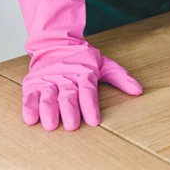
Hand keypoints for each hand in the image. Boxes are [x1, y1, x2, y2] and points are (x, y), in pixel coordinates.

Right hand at [22, 48, 141, 130]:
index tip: (94, 121)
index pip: (88, 90)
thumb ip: (121, 78)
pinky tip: (31, 119)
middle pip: (68, 95)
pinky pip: (30, 96)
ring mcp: (48, 80)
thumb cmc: (83, 59)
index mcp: (84, 72)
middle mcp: (65, 76)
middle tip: (72, 126)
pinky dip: (30, 107)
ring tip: (51, 125)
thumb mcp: (104, 65)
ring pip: (48, 96)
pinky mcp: (33, 83)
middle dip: (70, 110)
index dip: (91, 106)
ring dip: (49, 111)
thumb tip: (139, 91)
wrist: (56, 43)